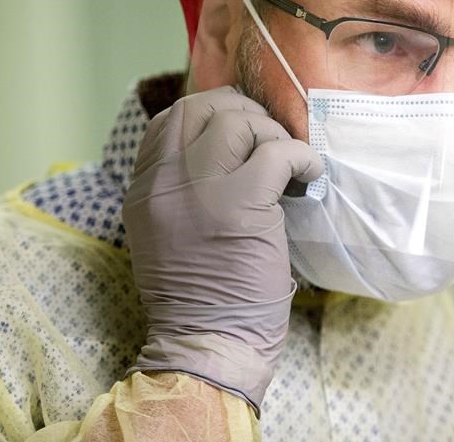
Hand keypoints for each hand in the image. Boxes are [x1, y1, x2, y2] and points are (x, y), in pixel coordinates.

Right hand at [122, 87, 323, 411]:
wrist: (207, 344)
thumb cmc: (199, 298)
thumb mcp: (167, 233)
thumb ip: (181, 189)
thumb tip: (226, 150)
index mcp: (144, 190)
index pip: (168, 120)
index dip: (209, 113)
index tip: (238, 131)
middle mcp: (164, 183)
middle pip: (200, 108)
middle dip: (241, 112)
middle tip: (267, 138)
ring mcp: (199, 191)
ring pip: (239, 123)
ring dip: (272, 134)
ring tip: (288, 163)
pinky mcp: (241, 205)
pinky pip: (277, 153)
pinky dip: (301, 157)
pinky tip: (309, 176)